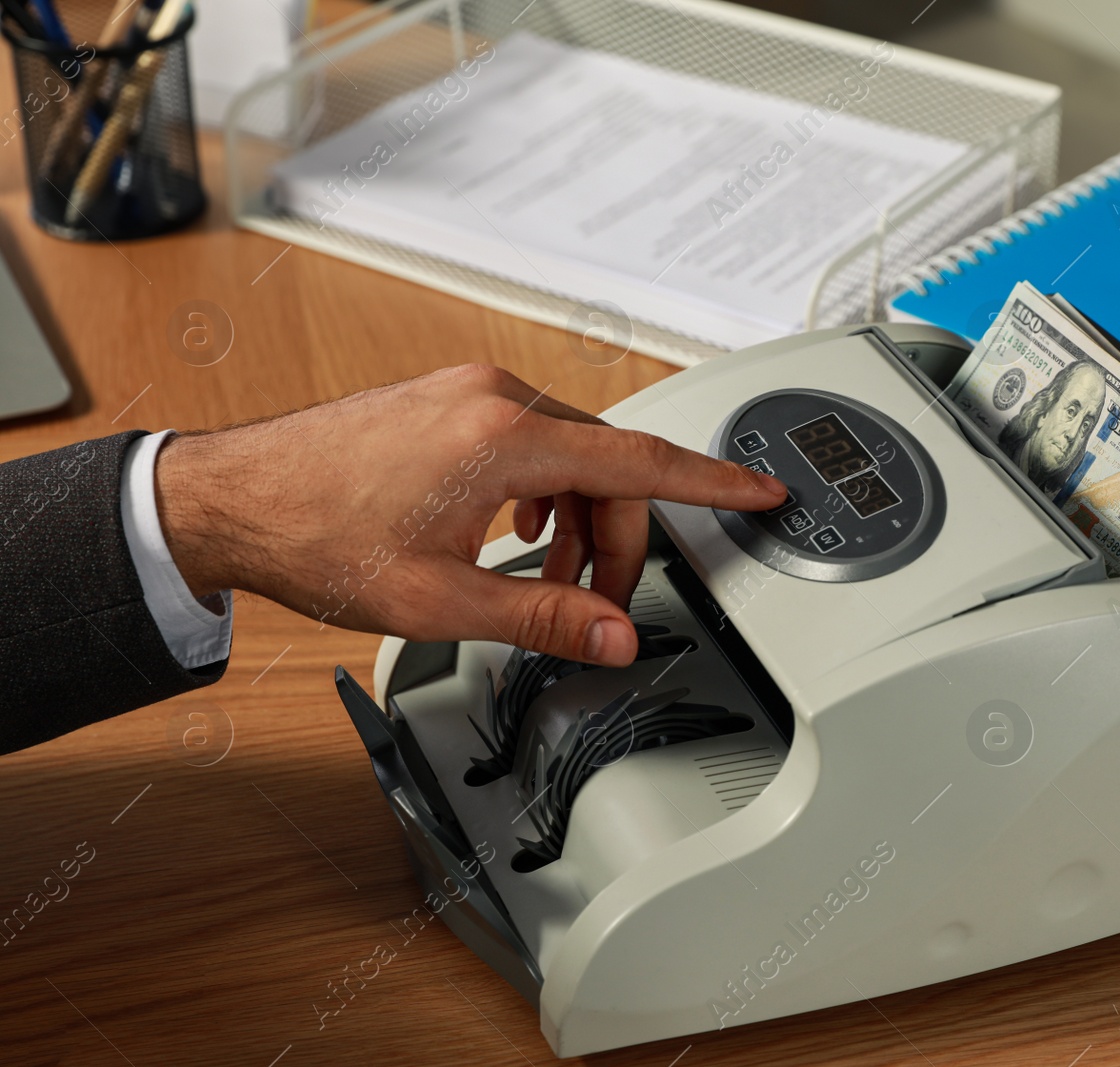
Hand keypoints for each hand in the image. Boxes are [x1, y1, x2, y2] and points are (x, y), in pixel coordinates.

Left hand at [152, 365, 785, 665]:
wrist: (232, 499)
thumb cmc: (317, 539)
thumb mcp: (441, 600)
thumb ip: (545, 616)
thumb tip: (617, 638)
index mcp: (502, 438)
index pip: (641, 458)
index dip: (713, 479)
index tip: (763, 486)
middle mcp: (493, 397)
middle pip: (607, 465)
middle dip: (618, 537)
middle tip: (600, 604)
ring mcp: (469, 390)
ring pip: (569, 454)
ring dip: (578, 518)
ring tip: (545, 576)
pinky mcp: (451, 398)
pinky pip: (531, 441)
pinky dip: (544, 492)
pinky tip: (513, 535)